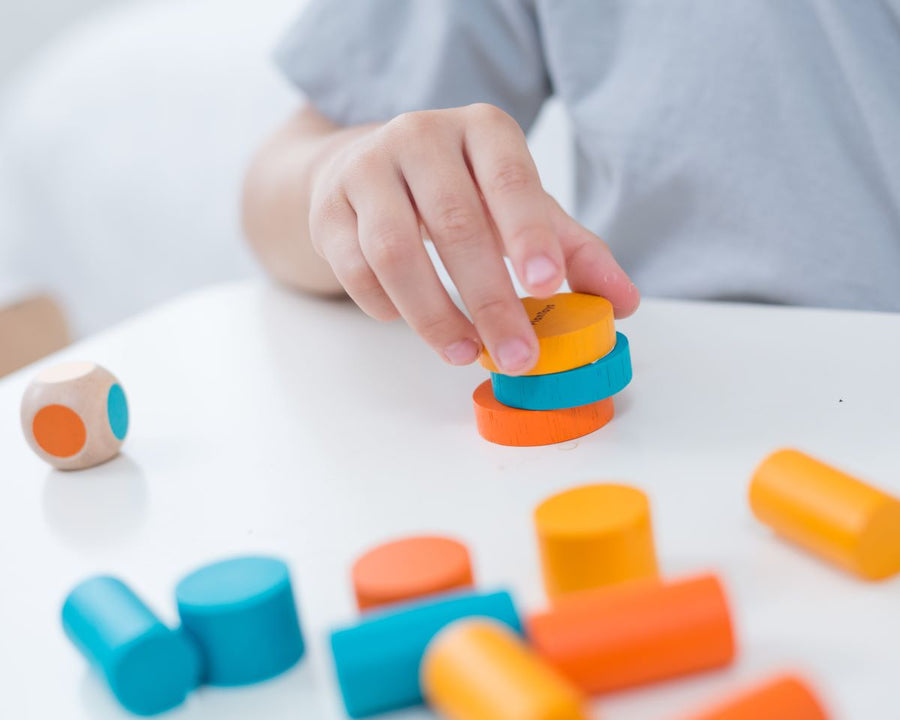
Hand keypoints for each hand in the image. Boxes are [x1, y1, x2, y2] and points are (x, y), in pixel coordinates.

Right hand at [308, 103, 638, 374]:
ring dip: (434, 315)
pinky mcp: (328, 209)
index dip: (528, 233)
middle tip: (516, 356)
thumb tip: (624, 303)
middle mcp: (420, 136)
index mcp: (481, 130)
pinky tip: (411, 323)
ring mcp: (366, 169)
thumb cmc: (458, 191)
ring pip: (395, 251)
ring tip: (466, 354)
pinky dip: (386, 307)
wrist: (363, 169)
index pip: (509, 178)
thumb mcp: (518, 207)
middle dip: (490, 299)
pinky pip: (355, 268)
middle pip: (454, 224)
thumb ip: (571, 250)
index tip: (546, 286)